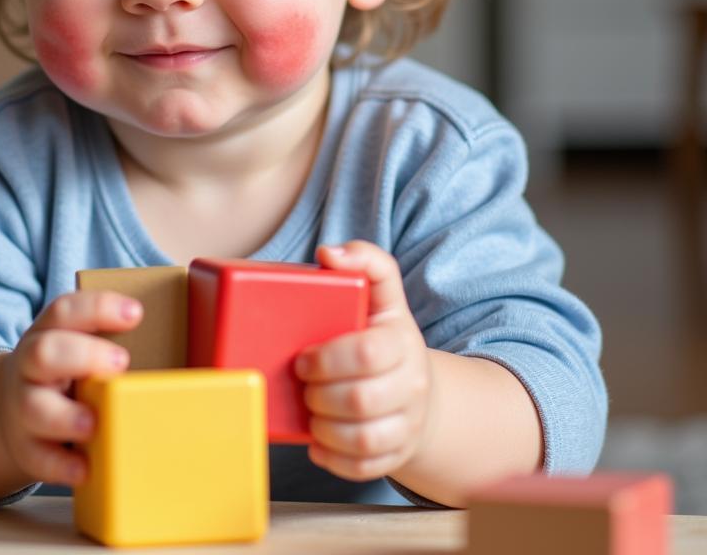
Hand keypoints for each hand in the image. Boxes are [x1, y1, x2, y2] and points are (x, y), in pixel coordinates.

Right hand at [0, 290, 141, 487]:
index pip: (65, 311)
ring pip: (33, 407)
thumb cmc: (65, 371)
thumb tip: (189, 335)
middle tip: (121, 362)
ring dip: (67, 416)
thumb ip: (111, 337)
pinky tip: (85, 468)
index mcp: (48, 333)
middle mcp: (30, 367)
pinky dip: (61, 465)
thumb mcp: (76, 344)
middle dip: (83, 356)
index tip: (135, 313)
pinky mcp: (26, 447)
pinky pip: (38, 457)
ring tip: (95, 423)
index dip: (98, 308)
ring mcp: (23, 407)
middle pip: (43, 353)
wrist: (13, 409)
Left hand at [294, 240, 431, 481]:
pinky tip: (317, 442)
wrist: (418, 389)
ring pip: (364, 440)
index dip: (327, 359)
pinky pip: (364, 469)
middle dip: (320, 395)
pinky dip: (333, 459)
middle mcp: (411, 387)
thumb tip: (329, 252)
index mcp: (402, 343)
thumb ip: (365, 263)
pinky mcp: (396, 456)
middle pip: (363, 401)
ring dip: (324, 429)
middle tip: (302, 385)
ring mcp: (407, 425)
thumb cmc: (385, 337)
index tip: (303, 358)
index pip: (367, 353)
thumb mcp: (382, 295)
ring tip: (309, 411)